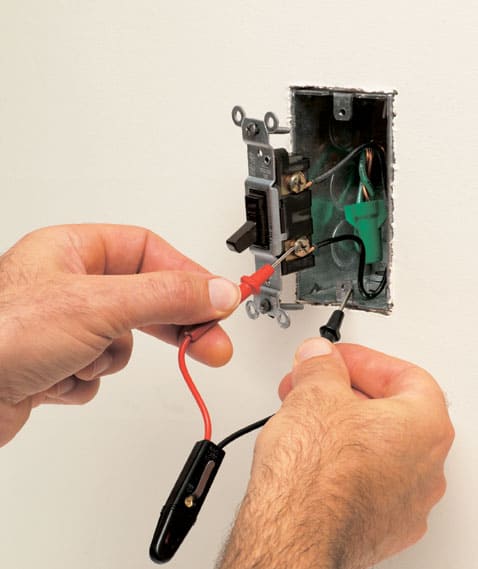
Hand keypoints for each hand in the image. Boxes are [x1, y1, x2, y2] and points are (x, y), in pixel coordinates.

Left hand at [0, 224, 239, 446]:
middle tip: (212, 344)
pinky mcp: (55, 362)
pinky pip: (97, 370)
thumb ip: (167, 296)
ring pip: (121, 341)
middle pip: (144, 298)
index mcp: (74, 251)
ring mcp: (63, 326)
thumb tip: (217, 290)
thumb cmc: (0, 335)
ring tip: (78, 358)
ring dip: (107, 357)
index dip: (188, 275)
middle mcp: (70, 285)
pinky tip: (54, 378)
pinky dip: (84, 379)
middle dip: (175, 324)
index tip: (221, 299)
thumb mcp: (101, 305)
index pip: (150, 252)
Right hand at [219, 338, 453, 568]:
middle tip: (313, 384)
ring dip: (341, 424)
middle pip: (390, 411)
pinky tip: (309, 454)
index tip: (335, 360)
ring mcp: (405, 502)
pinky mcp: (380, 525)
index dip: (364, 361)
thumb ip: (321, 365)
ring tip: (303, 416)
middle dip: (345, 391)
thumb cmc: (315, 474)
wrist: (294, 533)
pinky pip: (365, 478)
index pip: (405, 375)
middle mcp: (426, 468)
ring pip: (376, 446)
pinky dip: (341, 459)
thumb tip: (320, 357)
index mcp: (425, 427)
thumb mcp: (314, 392)